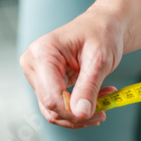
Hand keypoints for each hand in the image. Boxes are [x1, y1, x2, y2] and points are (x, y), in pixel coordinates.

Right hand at [19, 9, 124, 127]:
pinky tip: (99, 97)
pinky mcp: (45, 82)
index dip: (73, 112)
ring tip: (106, 101)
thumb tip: (81, 114)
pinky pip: (58, 105)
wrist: (102, 25)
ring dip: (80, 112)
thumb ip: (88, 87)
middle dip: (80, 113)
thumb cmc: (101, 34)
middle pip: (51, 106)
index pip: (51, 96)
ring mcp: (36, 74)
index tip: (100, 113)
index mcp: (42, 53)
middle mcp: (32, 64)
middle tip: (107, 108)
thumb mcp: (100, 60)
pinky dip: (79, 107)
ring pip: (53, 110)